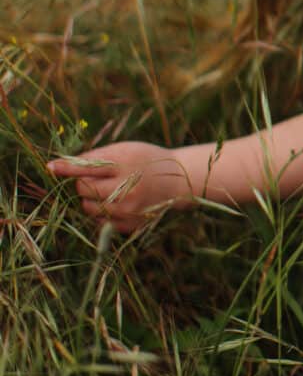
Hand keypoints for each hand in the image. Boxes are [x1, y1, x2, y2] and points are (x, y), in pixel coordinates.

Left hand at [47, 141, 194, 234]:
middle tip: (98, 177)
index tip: (50, 167)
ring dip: (90, 199)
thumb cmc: (145, 160)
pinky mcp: (130, 225)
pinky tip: (116, 202)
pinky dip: (101, 212)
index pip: (86, 167)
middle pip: (83, 189)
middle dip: (83, 183)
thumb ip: (94, 157)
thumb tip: (58, 167)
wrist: (178, 180)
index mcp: (125, 163)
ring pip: (88, 207)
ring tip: (107, 190)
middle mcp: (126, 188)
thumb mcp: (124, 150)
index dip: (66, 167)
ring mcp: (128, 209)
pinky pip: (100, 221)